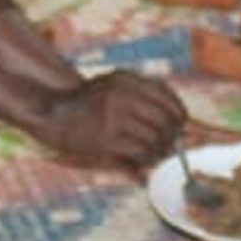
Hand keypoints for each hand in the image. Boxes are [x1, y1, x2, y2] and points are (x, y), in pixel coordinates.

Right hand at [36, 71, 184, 166]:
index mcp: (126, 79)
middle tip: (168, 145)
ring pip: (155, 139)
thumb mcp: (116, 88)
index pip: (167, 97)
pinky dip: (145, 160)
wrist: (54, 114)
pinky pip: (140, 152)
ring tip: (153, 155)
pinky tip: (140, 161)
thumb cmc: (90, 104)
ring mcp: (113, 116)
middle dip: (171, 136)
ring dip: (158, 151)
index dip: (179, 114)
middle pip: (165, 120)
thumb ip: (146, 99)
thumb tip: (186, 124)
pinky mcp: (106, 138)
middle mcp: (122, 94)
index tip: (180, 126)